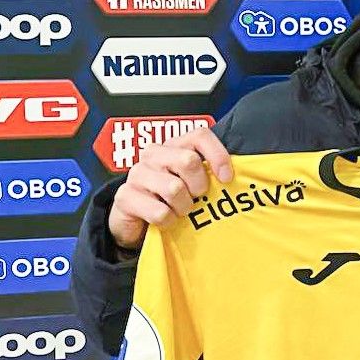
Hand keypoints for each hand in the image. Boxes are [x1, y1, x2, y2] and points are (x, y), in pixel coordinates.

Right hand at [108, 128, 232, 251]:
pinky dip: (168, 221)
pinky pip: (159, 212)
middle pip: (188, 161)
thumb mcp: (194, 183)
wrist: (138, 223)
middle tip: (196, 197)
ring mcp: (137, 174)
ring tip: (179, 210)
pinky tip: (165, 220)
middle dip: (199, 186)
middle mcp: (153, 155)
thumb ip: (210, 173)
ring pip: (174, 188)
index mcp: (173, 145)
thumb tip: (233, 176)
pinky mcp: (125, 196)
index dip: (217, 155)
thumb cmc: (171, 200)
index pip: (199, 136)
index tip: (226, 178)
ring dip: (183, 207)